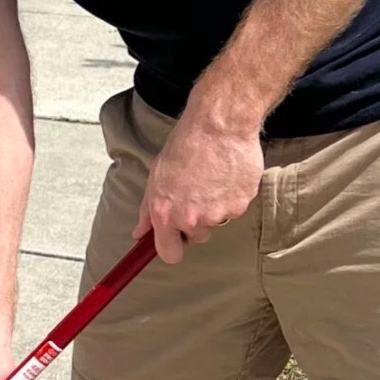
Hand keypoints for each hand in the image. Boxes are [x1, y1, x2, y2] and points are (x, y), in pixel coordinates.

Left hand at [135, 102, 263, 262]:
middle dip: (196, 221)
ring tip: (211, 178)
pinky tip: (226, 174)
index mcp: (165, 213)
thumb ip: (148, 210)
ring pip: (216, 221)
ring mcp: (218, 214)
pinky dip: (231, 196)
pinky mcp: (240, 205)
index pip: (169, 254)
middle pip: (197, 237)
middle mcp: (191, 219)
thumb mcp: (156, 175)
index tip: (176, 240)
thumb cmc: (186, 145)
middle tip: (196, 192)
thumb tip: (140, 234)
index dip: (173, 247)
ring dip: (214, 207)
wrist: (218, 125)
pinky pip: (234, 209)